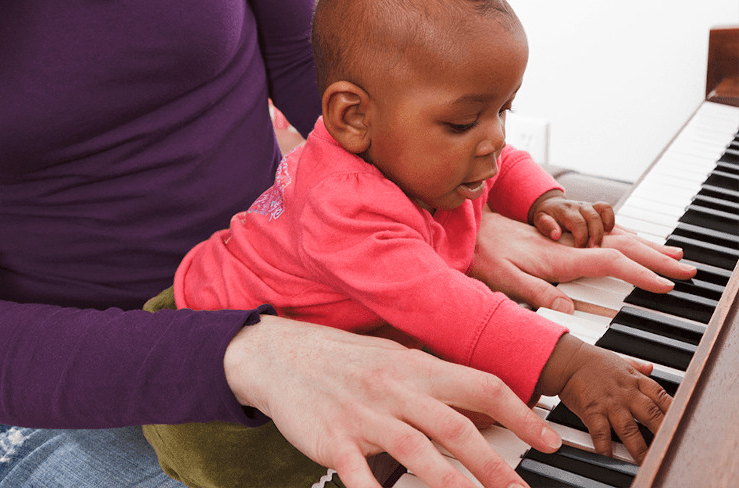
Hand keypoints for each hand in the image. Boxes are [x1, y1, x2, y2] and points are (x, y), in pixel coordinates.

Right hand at [224, 314, 562, 487]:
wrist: (281, 356)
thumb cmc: (343, 360)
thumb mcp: (392, 360)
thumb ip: (433, 381)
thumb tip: (482, 404)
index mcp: (414, 366)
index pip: (479, 384)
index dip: (519, 412)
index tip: (550, 436)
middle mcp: (394, 388)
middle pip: (456, 427)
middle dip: (496, 465)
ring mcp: (364, 416)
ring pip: (417, 453)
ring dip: (452, 486)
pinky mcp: (334, 441)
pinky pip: (361, 477)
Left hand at [470, 210, 696, 313]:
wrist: (468, 228)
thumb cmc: (484, 254)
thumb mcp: (504, 278)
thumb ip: (537, 292)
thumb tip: (569, 307)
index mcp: (559, 256)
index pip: (609, 261)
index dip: (638, 272)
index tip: (664, 283)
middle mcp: (567, 244)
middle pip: (620, 246)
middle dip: (655, 256)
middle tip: (686, 268)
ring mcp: (564, 238)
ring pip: (614, 237)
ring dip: (646, 244)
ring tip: (673, 253)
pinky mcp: (558, 236)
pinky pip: (600, 233)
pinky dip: (624, 237)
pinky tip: (634, 240)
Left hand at [529, 190, 614, 246]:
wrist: (550, 205)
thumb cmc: (546, 216)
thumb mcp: (539, 220)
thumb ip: (546, 226)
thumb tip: (556, 234)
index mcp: (564, 210)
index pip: (577, 222)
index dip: (581, 237)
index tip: (579, 249)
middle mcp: (578, 206)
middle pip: (593, 217)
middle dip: (596, 235)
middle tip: (593, 250)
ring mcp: (587, 206)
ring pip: (602, 211)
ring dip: (604, 228)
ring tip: (602, 243)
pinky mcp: (594, 208)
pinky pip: (607, 209)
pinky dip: (610, 220)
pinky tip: (606, 233)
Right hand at [536, 334, 670, 462]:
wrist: (567, 359)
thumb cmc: (592, 361)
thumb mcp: (618, 360)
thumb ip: (636, 367)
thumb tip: (651, 367)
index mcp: (634, 380)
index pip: (661, 396)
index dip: (675, 411)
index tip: (684, 424)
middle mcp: (625, 393)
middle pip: (651, 414)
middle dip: (664, 432)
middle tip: (672, 448)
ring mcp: (609, 402)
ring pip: (629, 428)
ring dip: (639, 448)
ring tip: (647, 463)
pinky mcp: (592, 410)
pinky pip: (600, 432)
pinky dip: (605, 447)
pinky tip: (610, 456)